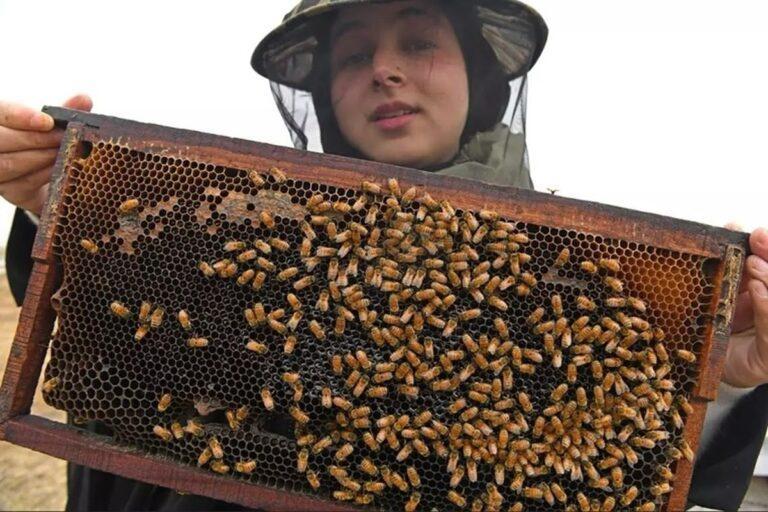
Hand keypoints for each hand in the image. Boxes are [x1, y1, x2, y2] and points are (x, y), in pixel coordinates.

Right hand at [0, 95, 92, 215]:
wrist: (51, 178)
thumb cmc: (49, 143)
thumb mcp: (56, 124)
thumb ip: (67, 110)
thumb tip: (84, 98)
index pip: (1, 112)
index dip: (21, 116)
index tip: (48, 122)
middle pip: (2, 139)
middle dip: (38, 139)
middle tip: (66, 138)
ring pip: (10, 163)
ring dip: (43, 158)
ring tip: (67, 152)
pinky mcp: (9, 190)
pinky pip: (24, 183)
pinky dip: (46, 175)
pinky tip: (63, 169)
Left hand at [722, 226, 767, 386]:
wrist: (707, 369)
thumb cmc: (719, 326)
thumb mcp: (726, 290)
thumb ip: (734, 262)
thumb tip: (733, 224)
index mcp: (765, 293)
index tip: (756, 232)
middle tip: (757, 239)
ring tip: (754, 265)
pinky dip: (767, 308)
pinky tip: (759, 291)